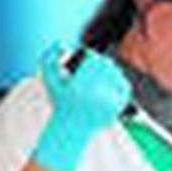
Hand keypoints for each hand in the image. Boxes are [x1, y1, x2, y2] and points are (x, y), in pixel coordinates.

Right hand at [33, 44, 130, 170]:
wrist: (72, 127)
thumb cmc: (60, 101)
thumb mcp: (48, 79)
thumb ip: (48, 57)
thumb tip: (62, 44)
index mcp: (79, 87)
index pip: (93, 59)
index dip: (90, 56)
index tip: (87, 58)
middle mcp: (95, 94)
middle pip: (106, 65)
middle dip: (100, 63)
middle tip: (95, 65)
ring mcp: (108, 102)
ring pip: (116, 74)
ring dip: (110, 71)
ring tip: (102, 73)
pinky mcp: (117, 108)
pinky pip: (124, 87)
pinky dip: (120, 82)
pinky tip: (112, 82)